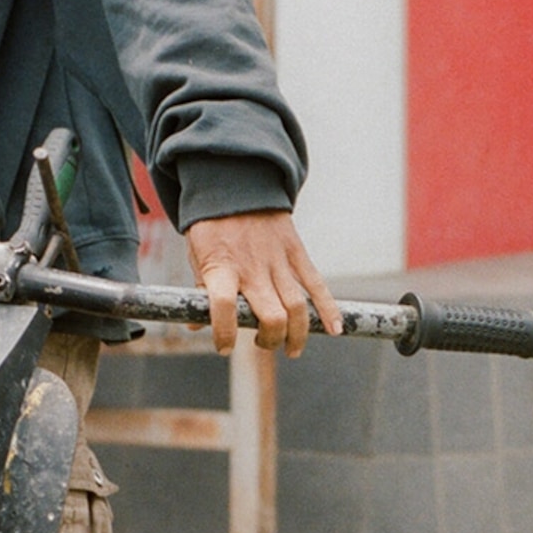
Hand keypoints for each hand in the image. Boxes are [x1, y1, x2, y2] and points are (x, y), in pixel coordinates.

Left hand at [183, 210, 342, 355]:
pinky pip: (317, 285)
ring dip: (297, 334)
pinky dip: (329, 309)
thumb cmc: (212, 225)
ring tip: (292, 348)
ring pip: (297, 307)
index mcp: (221, 268)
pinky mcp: (296, 253)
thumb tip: (196, 325)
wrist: (237, 184)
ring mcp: (278, 261)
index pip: (223, 307)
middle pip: (272, 316)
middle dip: (269, 339)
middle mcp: (252, 268)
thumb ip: (201, 290)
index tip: (224, 347)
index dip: (224, 332)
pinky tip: (335, 330)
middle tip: (262, 343)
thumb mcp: (197, 256)